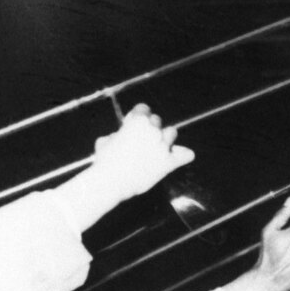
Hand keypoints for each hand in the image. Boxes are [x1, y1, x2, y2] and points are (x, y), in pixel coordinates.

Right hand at [78, 104, 194, 207]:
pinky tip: (176, 157)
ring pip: (172, 132)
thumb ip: (116, 135)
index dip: (137, 117)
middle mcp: (153, 129)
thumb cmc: (104, 162)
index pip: (143, 109)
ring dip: (165, 138)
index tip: (132, 127)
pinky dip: (183, 155)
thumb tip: (119, 137)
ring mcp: (162, 145)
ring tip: (156, 148)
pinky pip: (186, 155)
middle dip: (149, 128)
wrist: (110, 181)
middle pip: (157, 120)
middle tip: (141, 142)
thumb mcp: (104, 141)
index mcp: (137, 120)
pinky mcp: (168, 162)